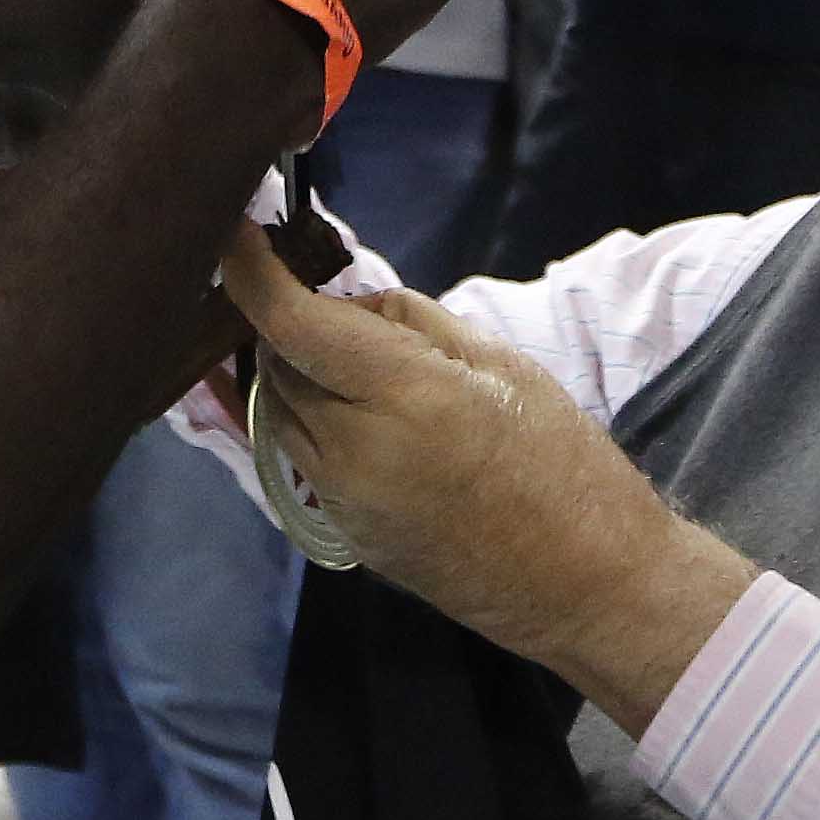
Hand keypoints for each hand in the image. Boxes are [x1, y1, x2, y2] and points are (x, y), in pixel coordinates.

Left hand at [220, 228, 751, 726]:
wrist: (586, 585)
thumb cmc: (565, 465)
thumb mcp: (503, 366)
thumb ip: (413, 325)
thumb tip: (350, 305)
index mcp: (402, 396)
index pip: (291, 323)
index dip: (250, 273)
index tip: (233, 233)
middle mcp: (354, 450)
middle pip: (277, 365)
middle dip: (288, 322)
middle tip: (338, 303)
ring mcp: (343, 500)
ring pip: (279, 413)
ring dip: (295, 374)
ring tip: (354, 361)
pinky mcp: (345, 534)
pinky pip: (302, 457)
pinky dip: (313, 421)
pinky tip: (364, 417)